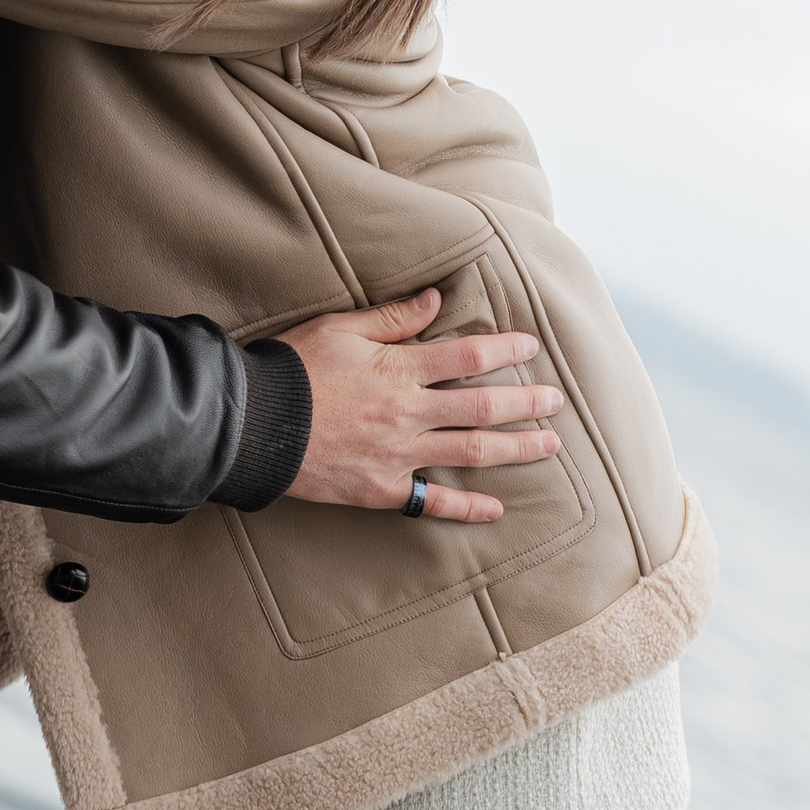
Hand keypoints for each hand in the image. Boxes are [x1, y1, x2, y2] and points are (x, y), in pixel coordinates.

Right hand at [275, 290, 562, 525]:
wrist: (253, 423)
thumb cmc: (293, 368)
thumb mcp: (340, 328)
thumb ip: (393, 318)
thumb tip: (436, 299)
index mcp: (400, 370)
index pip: (469, 357)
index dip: (505, 349)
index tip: (530, 344)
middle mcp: (408, 414)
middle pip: (482, 407)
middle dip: (526, 402)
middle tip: (557, 401)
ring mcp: (398, 455)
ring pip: (471, 453)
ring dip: (515, 449)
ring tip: (548, 445)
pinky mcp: (381, 489)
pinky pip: (433, 502)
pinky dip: (466, 508)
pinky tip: (496, 509)